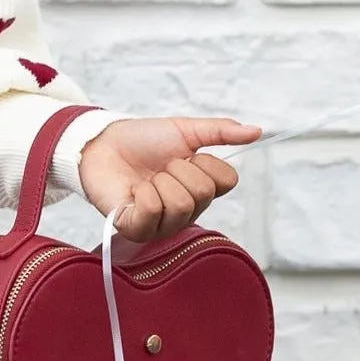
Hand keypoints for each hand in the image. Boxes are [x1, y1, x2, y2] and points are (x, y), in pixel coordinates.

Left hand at [77, 117, 259, 240]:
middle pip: (203, 193)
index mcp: (202, 190)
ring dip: (159, 181)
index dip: (206, 162)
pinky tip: (133, 192)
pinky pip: (153, 213)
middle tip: (159, 168)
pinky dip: (143, 195)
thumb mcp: (185, 130)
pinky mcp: (136, 230)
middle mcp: (187, 212)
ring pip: (180, 204)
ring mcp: (162, 224)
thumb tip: (258, 132)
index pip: (228, 182)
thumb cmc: (142, 141)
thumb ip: (221, 132)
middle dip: (178, 169)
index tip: (185, 156)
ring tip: (145, 180)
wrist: (101, 144)